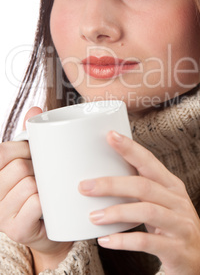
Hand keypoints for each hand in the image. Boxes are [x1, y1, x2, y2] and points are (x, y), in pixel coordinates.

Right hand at [0, 107, 72, 270]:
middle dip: (37, 168)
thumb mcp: (34, 162)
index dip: (23, 149)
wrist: (57, 228)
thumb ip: (31, 137)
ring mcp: (2, 215)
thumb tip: (36, 108)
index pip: (2, 152)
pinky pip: (34, 203)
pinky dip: (46, 202)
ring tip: (46, 192)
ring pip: (28, 184)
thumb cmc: (43, 191)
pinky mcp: (16, 230)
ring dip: (44, 186)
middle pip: (18, 167)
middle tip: (44, 177)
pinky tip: (48, 207)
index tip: (34, 154)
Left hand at [79, 131, 199, 274]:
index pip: (149, 161)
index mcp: (171, 185)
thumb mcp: (161, 202)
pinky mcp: (176, 248)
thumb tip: (102, 177)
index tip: (110, 136)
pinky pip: (147, 241)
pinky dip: (124, 240)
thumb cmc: (173, 224)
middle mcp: (177, 200)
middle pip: (143, 185)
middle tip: (85, 186)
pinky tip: (106, 240)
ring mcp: (179, 224)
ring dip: (117, 211)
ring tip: (94, 215)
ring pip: (146, 210)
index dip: (130, 148)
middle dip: (112, 184)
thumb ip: (140, 189)